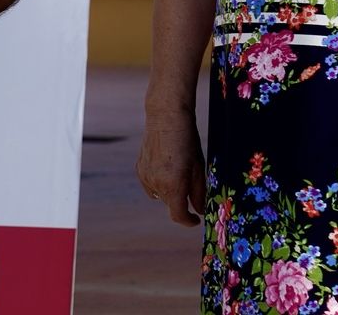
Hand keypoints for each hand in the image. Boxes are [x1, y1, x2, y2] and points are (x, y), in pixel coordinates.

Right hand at [136, 112, 205, 226]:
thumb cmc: (187, 140)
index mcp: (173, 185)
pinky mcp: (139, 168)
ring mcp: (145, 176)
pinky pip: (150, 184)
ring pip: (160, 194)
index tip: (196, 219)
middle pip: (170, 204)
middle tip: (191, 183)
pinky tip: (166, 166)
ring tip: (178, 170)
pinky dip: (159, 182)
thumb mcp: (198, 167)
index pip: (178, 216)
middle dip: (182, 200)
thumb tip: (198, 210)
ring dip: (170, 191)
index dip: (188, 221)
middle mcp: (156, 184)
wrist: (165, 116)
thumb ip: (198, 192)